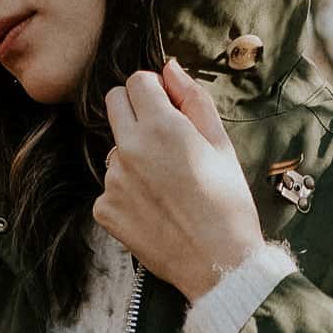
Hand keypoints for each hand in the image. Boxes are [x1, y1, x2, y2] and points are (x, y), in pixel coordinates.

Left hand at [93, 57, 264, 300]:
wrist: (219, 265)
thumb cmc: (227, 205)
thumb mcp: (221, 144)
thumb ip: (193, 100)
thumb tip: (170, 68)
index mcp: (160, 127)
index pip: (137, 81)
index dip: (155, 91)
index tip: (168, 109)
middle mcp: (129, 149)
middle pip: (114, 103)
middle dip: (135, 110)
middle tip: (163, 139)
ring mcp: (113, 181)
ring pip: (114, 149)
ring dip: (133, 157)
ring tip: (166, 187)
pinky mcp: (105, 210)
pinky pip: (110, 187)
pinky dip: (127, 194)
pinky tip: (154, 210)